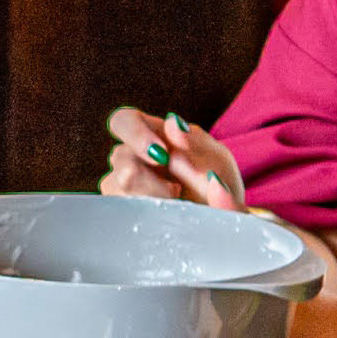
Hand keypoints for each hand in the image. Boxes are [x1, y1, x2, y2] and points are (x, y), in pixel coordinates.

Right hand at [103, 106, 247, 208]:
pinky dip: (144, 213)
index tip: (161, 155)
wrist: (221, 215)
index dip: (134, 135)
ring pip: (116, 186)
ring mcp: (126, 184)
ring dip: (149, 197)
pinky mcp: (126, 208)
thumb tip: (173, 122)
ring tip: (177, 203)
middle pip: (119, 157)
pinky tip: (165, 214)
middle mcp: (134, 156)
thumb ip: (195, 144)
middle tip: (175, 192)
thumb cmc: (218, 181)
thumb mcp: (217, 161)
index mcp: (153, 134)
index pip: (124, 121)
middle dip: (148, 178)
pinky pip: (120, 210)